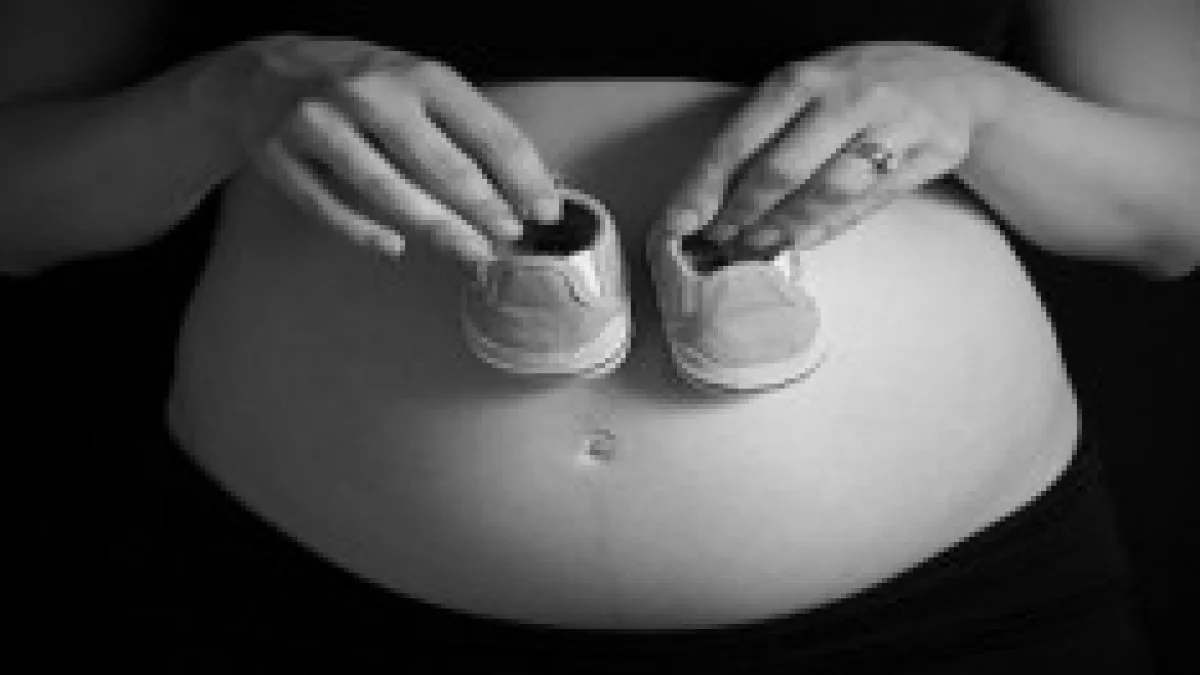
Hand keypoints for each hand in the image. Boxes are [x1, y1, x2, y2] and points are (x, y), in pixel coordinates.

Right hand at [188, 34, 561, 269]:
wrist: (261, 71)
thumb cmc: (361, 85)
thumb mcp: (416, 84)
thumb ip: (464, 129)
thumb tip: (525, 189)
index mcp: (416, 74)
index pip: (483, 128)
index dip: (520, 174)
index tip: (545, 210)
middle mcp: (369, 92)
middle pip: (438, 163)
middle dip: (483, 206)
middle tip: (510, 237)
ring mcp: (319, 123)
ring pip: (385, 187)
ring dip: (435, 226)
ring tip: (471, 253)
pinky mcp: (280, 156)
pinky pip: (326, 204)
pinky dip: (362, 230)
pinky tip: (394, 248)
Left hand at [659, 42, 1007, 252]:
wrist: (951, 81)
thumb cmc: (861, 87)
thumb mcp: (809, 89)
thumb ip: (762, 135)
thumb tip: (706, 199)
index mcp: (806, 77)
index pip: (742, 138)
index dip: (706, 187)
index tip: (680, 221)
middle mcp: (848, 96)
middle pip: (781, 171)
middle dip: (740, 216)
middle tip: (717, 242)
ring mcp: (893, 125)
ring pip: (826, 193)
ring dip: (782, 230)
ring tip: (754, 248)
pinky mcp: (928, 154)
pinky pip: (866, 204)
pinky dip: (827, 229)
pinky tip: (800, 240)